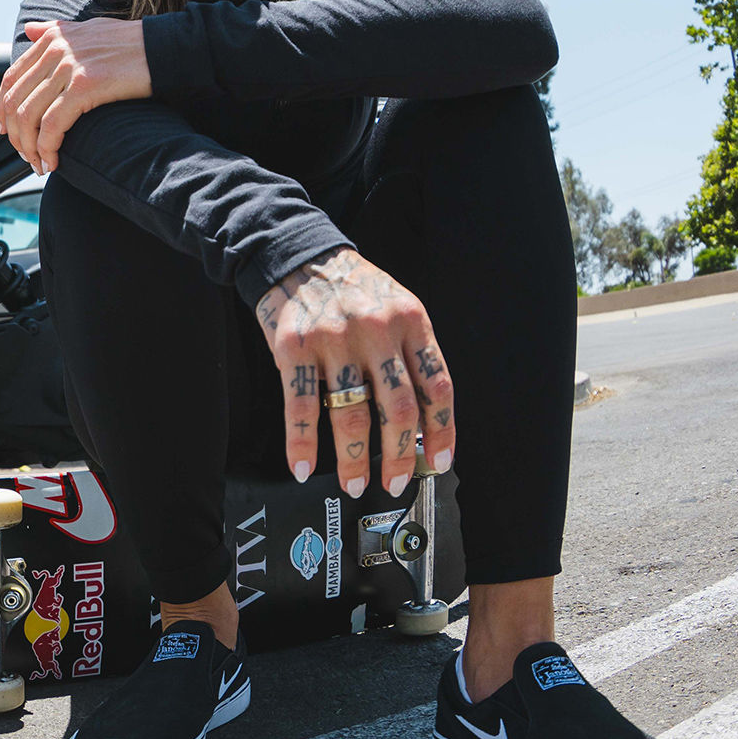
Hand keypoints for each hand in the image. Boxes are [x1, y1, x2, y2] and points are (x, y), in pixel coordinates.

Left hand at [0, 18, 151, 173]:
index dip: (1, 108)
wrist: (163, 48)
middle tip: (24, 154)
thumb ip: (54, 30)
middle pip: (15, 100)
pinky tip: (53, 162)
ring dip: (29, 147)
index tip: (4, 130)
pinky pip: (52, 125)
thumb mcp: (87, 29)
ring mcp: (68, 67)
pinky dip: (47, 148)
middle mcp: (55, 50)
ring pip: (29, 116)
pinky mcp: (85, 87)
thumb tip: (28, 30)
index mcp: (52, 38)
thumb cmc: (130, 42)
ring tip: (39, 164)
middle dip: (14, 135)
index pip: (11, 77)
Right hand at [253, 247, 455, 497]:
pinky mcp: (295, 347)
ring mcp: (334, 340)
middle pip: (397, 408)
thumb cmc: (351, 287)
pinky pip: (302, 405)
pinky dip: (302, 442)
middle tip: (395, 482)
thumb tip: (421, 420)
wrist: (298, 255)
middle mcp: (376, 330)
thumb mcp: (396, 306)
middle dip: (400, 455)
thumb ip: (409, 352)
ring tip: (353, 483)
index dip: (442, 431)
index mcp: (411, 321)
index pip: (436, 386)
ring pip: (352, 413)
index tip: (439, 462)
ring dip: (354, 457)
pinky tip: (303, 465)